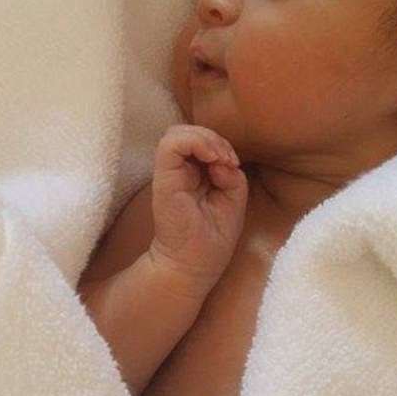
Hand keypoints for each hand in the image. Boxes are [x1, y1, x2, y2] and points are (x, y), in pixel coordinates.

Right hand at [150, 123, 248, 288]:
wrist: (193, 264)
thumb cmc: (212, 238)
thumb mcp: (233, 198)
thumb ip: (229, 172)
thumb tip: (219, 158)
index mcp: (193, 175)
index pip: (200, 141)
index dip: (220, 144)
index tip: (233, 165)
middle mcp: (178, 171)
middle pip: (189, 132)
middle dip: (214, 138)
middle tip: (228, 161)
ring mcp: (169, 173)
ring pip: (178, 131)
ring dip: (206, 138)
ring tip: (219, 159)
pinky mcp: (164, 178)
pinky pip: (172, 143)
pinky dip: (196, 142)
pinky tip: (212, 159)